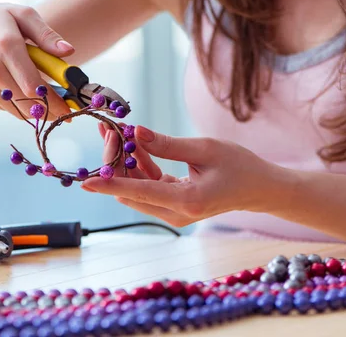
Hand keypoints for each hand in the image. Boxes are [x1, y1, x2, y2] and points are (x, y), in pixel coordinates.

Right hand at [0, 4, 74, 118]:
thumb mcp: (22, 15)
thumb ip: (46, 34)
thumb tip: (69, 51)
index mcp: (6, 46)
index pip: (33, 84)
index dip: (54, 100)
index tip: (71, 108)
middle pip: (27, 101)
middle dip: (50, 110)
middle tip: (67, 113)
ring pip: (17, 109)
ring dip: (37, 112)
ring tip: (53, 108)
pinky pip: (7, 107)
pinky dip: (21, 106)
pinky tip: (29, 98)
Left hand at [82, 125, 290, 226]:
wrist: (260, 188)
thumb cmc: (239, 166)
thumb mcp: (204, 149)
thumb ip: (167, 144)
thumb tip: (135, 132)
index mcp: (186, 201)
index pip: (139, 192)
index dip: (109, 185)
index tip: (85, 183)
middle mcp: (176, 212)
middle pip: (132, 190)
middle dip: (116, 162)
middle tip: (109, 131)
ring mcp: (174, 212)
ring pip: (137, 188)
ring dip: (126, 162)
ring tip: (118, 132)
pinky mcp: (174, 206)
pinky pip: (149, 187)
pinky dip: (140, 167)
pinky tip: (136, 145)